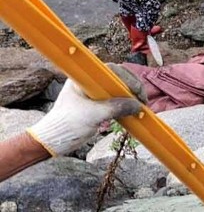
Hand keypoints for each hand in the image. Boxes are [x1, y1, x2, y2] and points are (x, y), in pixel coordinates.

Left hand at [27, 66, 144, 156]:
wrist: (53, 141)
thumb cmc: (66, 125)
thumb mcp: (92, 115)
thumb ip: (115, 108)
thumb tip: (138, 106)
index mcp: (82, 79)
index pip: (111, 70)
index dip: (128, 78)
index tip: (137, 92)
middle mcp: (88, 82)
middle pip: (117, 77)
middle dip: (132, 87)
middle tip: (142, 101)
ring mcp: (93, 92)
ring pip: (118, 88)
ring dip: (131, 96)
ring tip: (139, 106)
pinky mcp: (97, 103)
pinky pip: (116, 98)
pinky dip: (126, 103)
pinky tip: (133, 110)